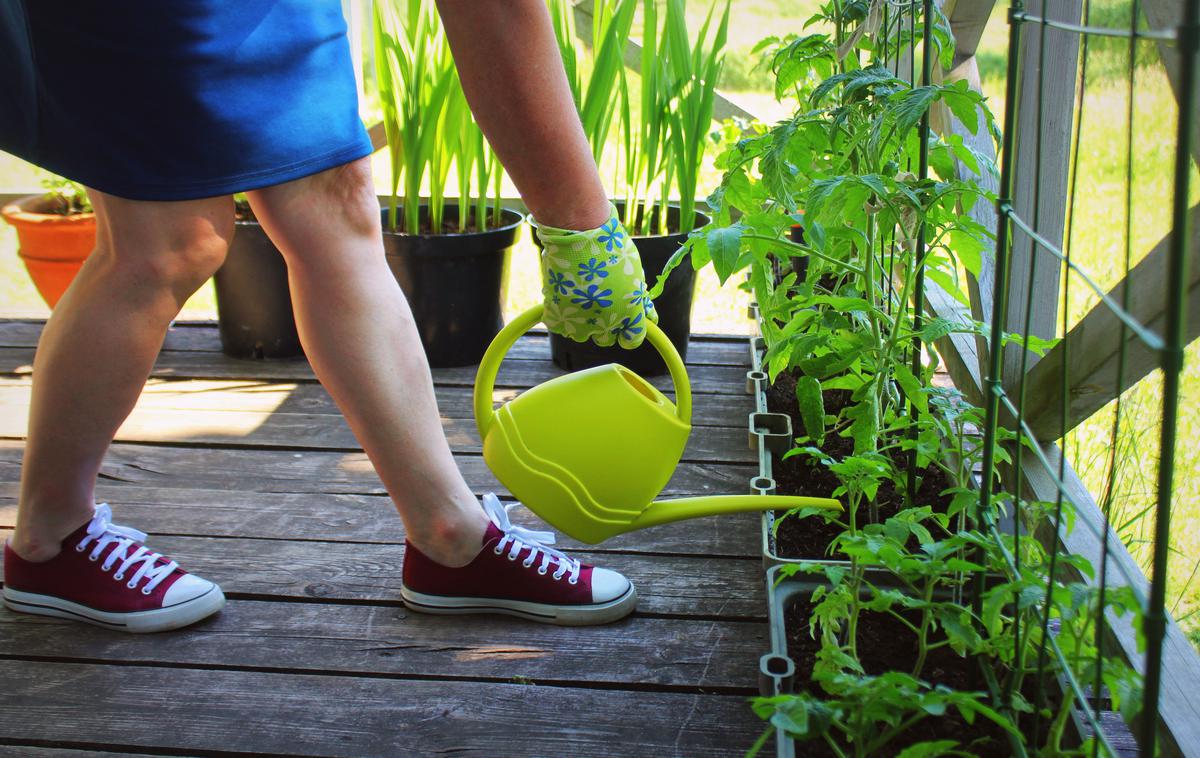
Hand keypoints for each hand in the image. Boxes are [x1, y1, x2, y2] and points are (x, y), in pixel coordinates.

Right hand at [534, 203, 657, 348]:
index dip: (630, 330)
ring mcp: (580, 323)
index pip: (633, 340)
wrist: (579, 234)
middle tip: (601, 299)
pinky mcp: (558, 317)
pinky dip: (563, 315)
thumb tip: (650, 316)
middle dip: (606, 324)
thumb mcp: (635, 273)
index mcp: (629, 315)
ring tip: (581, 295)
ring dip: (582, 321)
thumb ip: (641, 300)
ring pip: (583, 335)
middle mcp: (606, 325)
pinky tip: (566, 296)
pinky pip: (562, 326)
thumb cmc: (610, 249)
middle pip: (607, 339)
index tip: (626, 319)